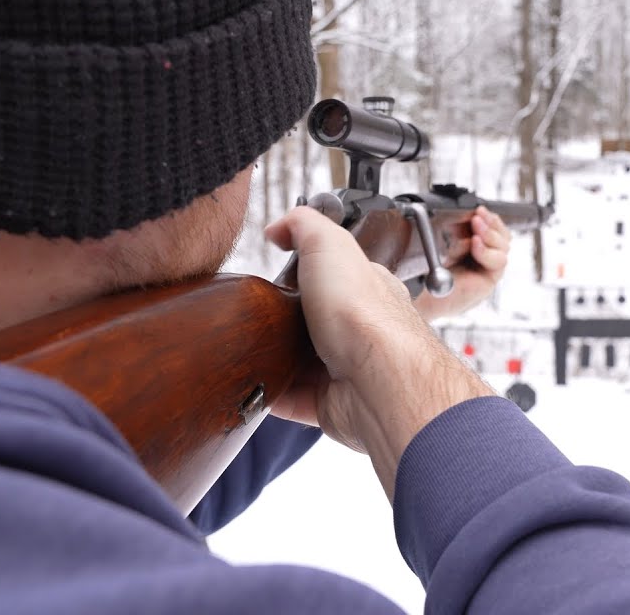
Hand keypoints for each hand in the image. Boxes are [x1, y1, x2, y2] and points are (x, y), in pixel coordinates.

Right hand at [264, 207, 495, 499]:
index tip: (275, 271)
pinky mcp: (333, 403)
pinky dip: (274, 394)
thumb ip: (303, 225)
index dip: (303, 271)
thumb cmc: (366, 313)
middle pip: (312, 320)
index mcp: (365, 289)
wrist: (379, 378)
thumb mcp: (329, 244)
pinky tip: (258, 383)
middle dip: (283, 319)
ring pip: (302, 361)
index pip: (333, 275)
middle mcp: (359, 329)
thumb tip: (279, 226)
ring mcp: (346, 368)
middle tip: (256, 313)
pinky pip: (295, 399)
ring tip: (250, 347)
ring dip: (276, 357)